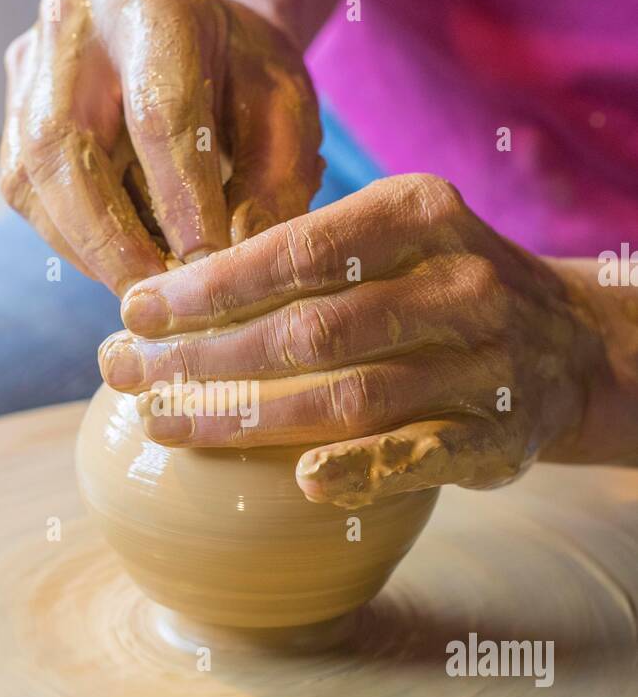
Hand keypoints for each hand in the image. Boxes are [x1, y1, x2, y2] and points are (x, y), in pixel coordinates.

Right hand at [0, 0, 322, 294]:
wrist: (193, 36)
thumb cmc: (245, 76)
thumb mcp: (284, 111)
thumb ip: (274, 179)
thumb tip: (239, 263)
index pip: (158, 113)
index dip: (181, 200)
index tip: (209, 267)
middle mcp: (72, 22)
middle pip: (65, 145)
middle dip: (110, 240)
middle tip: (155, 303)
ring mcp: (28, 65)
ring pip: (32, 178)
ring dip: (85, 250)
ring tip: (141, 293)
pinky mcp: (11, 111)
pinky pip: (26, 194)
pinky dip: (72, 242)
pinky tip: (117, 264)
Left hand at [98, 174, 606, 505]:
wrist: (573, 343)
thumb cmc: (442, 286)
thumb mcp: (394, 239)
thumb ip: (308, 257)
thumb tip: (173, 298)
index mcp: (421, 214)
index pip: (296, 250)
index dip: (208, 286)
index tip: (135, 310)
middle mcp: (459, 284)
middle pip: (309, 330)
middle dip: (203, 357)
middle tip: (124, 374)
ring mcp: (485, 365)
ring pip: (350, 397)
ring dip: (246, 418)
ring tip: (166, 427)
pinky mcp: (501, 437)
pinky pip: (423, 455)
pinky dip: (364, 470)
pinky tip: (304, 482)